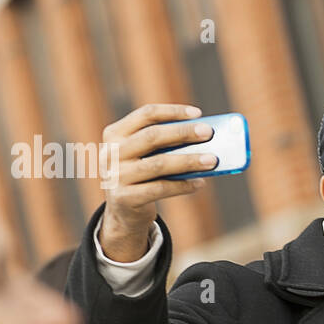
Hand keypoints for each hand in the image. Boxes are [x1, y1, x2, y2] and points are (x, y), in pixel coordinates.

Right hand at [100, 103, 217, 261]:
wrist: (123, 211)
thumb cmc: (142, 175)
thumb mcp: (144, 155)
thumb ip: (165, 144)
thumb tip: (203, 137)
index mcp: (115, 134)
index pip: (145, 114)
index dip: (172, 112)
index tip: (197, 114)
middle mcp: (111, 153)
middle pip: (152, 136)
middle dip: (183, 133)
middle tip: (208, 133)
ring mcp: (116, 176)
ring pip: (158, 164)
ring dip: (189, 161)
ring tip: (212, 161)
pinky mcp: (124, 198)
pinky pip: (160, 188)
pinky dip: (183, 185)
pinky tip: (199, 183)